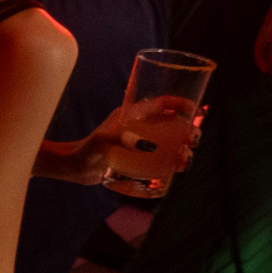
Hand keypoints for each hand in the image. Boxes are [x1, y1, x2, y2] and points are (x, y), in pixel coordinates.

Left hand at [70, 94, 203, 185]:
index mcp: (132, 114)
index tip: (198, 110)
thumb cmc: (85, 150)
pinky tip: (177, 169)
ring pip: (168, 142)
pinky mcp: (136, 158)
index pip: (161, 103)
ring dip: (182, 148)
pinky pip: (160, 157)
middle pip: (170, 123)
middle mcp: (138, 126)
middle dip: (187, 130)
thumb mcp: (102, 141)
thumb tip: (147, 145)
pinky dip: (172, 161)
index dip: (180, 104)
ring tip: (186, 160)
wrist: (74, 168)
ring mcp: (138, 142)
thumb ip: (120, 140)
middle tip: (193, 141)